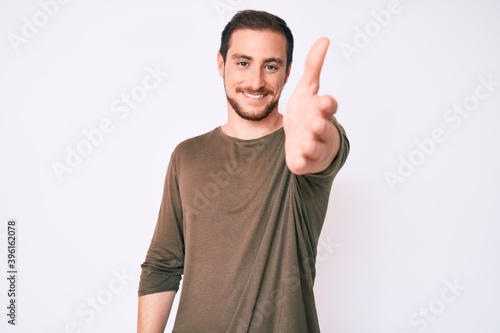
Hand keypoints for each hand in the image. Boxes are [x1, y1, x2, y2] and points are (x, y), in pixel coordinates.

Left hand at [284, 37, 339, 174]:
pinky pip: (303, 164)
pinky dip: (301, 163)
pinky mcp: (303, 161)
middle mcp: (320, 129)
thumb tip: (324, 39)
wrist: (303, 141)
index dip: (327, 104)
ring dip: (311, 145)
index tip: (325, 101)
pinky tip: (297, 160)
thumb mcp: (307, 89)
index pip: (328, 106)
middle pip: (322, 127)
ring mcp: (313, 147)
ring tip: (305, 143)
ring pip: (315, 147)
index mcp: (321, 111)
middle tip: (314, 123)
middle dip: (319, 126)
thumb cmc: (307, 114)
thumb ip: (313, 66)